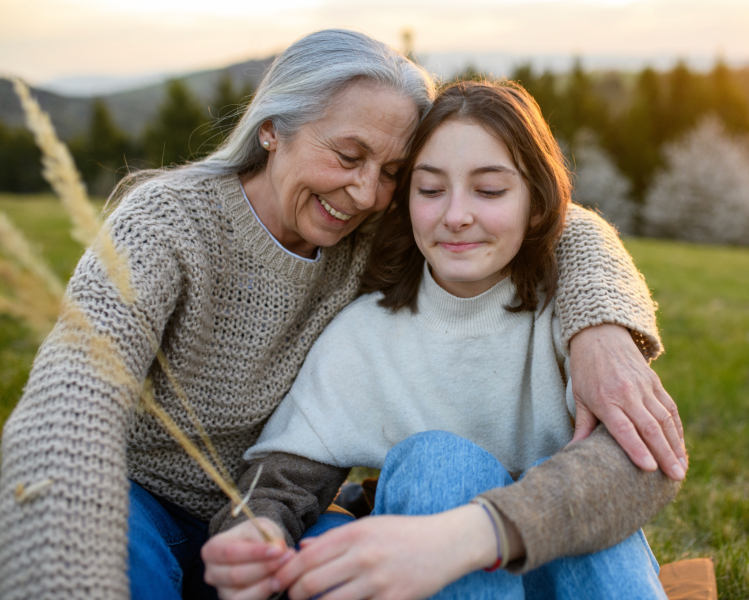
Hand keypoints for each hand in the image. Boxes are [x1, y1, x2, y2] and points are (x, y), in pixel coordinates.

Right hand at [202, 517, 293, 599]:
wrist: (257, 549)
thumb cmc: (255, 536)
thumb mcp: (258, 526)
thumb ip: (265, 534)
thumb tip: (278, 547)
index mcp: (212, 549)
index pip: (230, 552)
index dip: (254, 553)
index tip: (277, 549)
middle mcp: (211, 573)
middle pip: (236, 574)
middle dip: (264, 567)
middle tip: (287, 558)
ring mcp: (221, 590)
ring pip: (243, 592)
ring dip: (268, 581)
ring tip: (287, 568)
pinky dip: (266, 591)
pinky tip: (280, 581)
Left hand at [270, 506, 496, 599]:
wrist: (446, 543)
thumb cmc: (404, 533)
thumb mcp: (369, 525)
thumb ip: (334, 538)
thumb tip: (301, 549)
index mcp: (355, 533)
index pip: (307, 557)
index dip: (286, 573)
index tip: (278, 582)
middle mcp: (363, 556)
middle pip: (311, 582)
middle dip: (293, 595)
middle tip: (291, 598)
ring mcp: (378, 581)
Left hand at [568, 323, 686, 479]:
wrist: (599, 335)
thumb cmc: (585, 369)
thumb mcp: (580, 396)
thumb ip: (582, 425)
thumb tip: (572, 452)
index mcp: (605, 399)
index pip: (623, 428)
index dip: (636, 448)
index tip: (649, 468)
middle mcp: (627, 393)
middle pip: (649, 427)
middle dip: (664, 454)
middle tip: (675, 478)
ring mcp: (644, 387)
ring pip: (664, 419)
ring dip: (675, 445)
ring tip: (681, 468)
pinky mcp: (655, 382)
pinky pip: (670, 408)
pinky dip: (677, 429)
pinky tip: (680, 447)